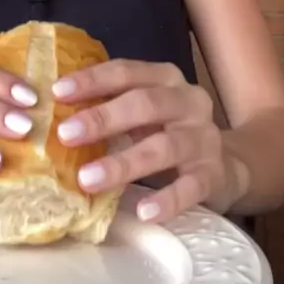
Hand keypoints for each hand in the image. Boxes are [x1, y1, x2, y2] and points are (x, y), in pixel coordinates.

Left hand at [53, 59, 237, 223]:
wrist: (228, 162)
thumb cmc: (168, 130)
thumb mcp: (144, 110)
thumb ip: (110, 106)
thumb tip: (55, 114)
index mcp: (165, 79)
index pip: (126, 72)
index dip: (92, 80)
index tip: (58, 92)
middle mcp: (188, 102)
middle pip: (145, 104)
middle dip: (103, 118)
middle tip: (65, 134)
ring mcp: (204, 138)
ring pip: (163, 147)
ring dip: (123, 163)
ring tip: (88, 179)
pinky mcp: (213, 174)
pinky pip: (190, 187)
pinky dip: (166, 200)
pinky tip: (142, 212)